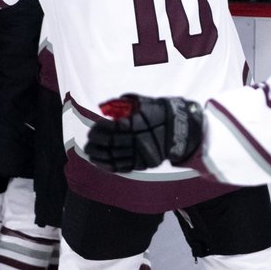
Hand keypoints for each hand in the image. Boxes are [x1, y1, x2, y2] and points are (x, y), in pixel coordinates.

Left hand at [86, 94, 204, 172]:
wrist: (180, 128)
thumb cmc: (160, 112)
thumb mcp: (144, 102)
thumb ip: (124, 103)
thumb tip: (104, 106)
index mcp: (136, 124)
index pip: (112, 128)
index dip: (100, 129)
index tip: (93, 127)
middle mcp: (137, 139)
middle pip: (111, 143)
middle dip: (96, 141)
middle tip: (89, 139)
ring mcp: (141, 153)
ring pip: (115, 156)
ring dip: (99, 155)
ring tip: (90, 153)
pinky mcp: (144, 163)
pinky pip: (124, 167)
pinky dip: (110, 167)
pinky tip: (100, 164)